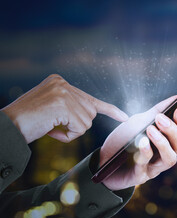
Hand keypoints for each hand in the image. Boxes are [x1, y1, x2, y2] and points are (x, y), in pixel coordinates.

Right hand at [1, 74, 127, 142]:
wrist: (7, 126)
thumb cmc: (26, 122)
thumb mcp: (49, 108)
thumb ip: (68, 106)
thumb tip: (88, 114)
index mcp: (59, 82)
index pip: (90, 97)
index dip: (109, 110)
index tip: (124, 117)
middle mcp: (63, 84)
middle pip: (89, 112)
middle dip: (77, 125)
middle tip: (54, 126)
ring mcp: (63, 92)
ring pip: (86, 121)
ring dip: (71, 131)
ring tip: (50, 127)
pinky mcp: (63, 104)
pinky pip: (80, 128)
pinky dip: (68, 135)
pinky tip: (51, 130)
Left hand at [100, 96, 176, 190]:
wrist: (101, 160)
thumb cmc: (123, 141)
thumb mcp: (138, 122)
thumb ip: (156, 111)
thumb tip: (176, 98)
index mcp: (165, 140)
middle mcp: (163, 154)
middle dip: (172, 130)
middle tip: (160, 119)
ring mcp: (154, 167)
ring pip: (170, 158)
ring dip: (162, 143)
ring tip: (150, 130)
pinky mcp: (140, 176)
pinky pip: (146, 166)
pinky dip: (145, 152)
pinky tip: (141, 142)